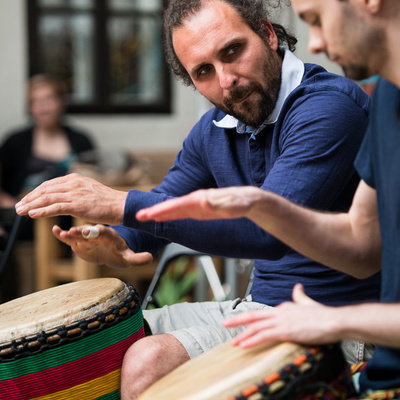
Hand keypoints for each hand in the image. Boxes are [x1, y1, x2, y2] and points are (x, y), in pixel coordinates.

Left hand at [15, 173, 127, 224]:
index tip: (27, 199)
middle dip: (29, 198)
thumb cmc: (107, 201)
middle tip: (19, 206)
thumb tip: (65, 197)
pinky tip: (33, 214)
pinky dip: (42, 211)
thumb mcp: (89, 191)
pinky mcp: (77, 205)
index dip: (35, 192)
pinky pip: (55, 207)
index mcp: (75, 179)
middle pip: (45, 189)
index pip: (49, 184)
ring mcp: (75, 193)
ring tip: (21, 211)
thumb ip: (76, 191)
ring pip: (47, 198)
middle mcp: (73, 183)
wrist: (120, 204)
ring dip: (31, 205)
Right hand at [53, 224, 152, 267]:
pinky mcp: (79, 242)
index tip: (91, 230)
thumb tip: (150, 258)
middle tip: (73, 231)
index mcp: (109, 235)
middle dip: (82, 232)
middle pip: (88, 232)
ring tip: (60, 232)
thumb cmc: (120, 252)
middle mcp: (96, 234)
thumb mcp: (129, 257)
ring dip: (69, 234)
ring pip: (77, 234)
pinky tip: (54, 230)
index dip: (97, 231)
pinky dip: (61, 234)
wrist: (113, 250)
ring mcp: (86, 238)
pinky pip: (69, 238)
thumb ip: (138, 258)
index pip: (104, 232)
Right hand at [136, 186, 263, 221]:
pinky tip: (165, 217)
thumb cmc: (250, 202)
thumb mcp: (241, 203)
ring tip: (146, 216)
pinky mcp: (203, 211)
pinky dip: (173, 215)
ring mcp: (201, 206)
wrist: (255, 201)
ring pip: (178, 209)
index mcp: (206, 198)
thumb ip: (224, 203)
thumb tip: (204, 202)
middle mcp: (200, 200)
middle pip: (175, 205)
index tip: (151, 214)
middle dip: (158, 211)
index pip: (181, 204)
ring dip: (162, 213)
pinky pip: (185, 213)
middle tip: (140, 215)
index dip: (165, 209)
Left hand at [223, 284, 339, 347]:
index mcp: (284, 307)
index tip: (243, 325)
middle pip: (254, 316)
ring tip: (233, 342)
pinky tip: (243, 344)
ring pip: (256, 327)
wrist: (334, 320)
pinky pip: (264, 335)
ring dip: (243, 334)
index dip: (252, 320)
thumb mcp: (308, 303)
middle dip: (238, 320)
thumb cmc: (324, 315)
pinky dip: (252, 340)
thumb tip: (297, 286)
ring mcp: (281, 321)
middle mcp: (279, 312)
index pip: (264, 314)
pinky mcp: (285, 330)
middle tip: (225, 324)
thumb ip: (300, 296)